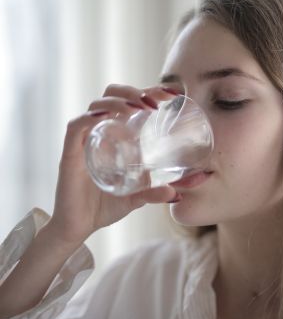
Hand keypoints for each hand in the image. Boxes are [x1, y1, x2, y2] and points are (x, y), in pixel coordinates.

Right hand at [47, 84, 180, 245]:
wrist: (79, 227)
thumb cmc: (106, 206)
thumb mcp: (138, 197)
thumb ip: (156, 193)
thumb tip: (178, 194)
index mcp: (117, 135)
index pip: (131, 102)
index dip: (150, 92)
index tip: (172, 94)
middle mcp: (101, 132)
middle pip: (112, 95)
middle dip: (133, 91)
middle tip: (154, 103)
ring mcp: (85, 140)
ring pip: (96, 105)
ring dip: (118, 101)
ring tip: (138, 108)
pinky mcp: (70, 153)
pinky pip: (76, 127)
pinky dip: (90, 117)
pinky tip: (106, 117)